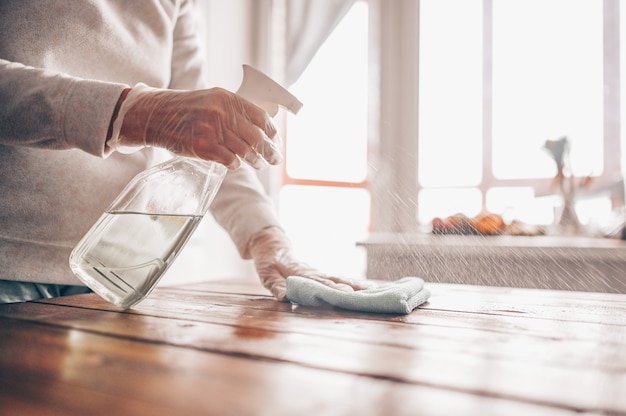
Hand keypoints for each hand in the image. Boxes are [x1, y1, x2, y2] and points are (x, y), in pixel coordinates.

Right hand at [108, 84, 281, 168]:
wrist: (153, 115)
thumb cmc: (184, 110)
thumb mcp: (212, 100)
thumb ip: (233, 111)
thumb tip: (260, 128)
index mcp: (228, 98)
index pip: (261, 117)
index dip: (272, 132)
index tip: (276, 141)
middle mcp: (222, 112)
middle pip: (257, 137)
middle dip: (270, 151)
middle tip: (275, 159)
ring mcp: (212, 129)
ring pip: (245, 151)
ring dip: (255, 160)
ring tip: (258, 164)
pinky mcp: (203, 147)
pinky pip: (230, 160)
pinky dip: (236, 165)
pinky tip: (235, 165)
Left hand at [247, 227, 373, 301]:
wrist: (272, 246)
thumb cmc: (268, 262)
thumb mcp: (267, 274)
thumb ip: (275, 285)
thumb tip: (284, 297)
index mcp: (301, 273)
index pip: (319, 282)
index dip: (333, 289)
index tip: (346, 294)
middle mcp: (314, 273)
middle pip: (335, 281)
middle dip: (352, 289)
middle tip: (368, 295)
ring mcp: (319, 273)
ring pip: (341, 279)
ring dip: (357, 286)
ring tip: (375, 291)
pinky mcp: (321, 276)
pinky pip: (339, 279)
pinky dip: (354, 283)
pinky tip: (367, 289)